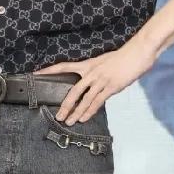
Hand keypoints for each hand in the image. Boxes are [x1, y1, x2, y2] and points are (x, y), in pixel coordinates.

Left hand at [36, 39, 157, 123]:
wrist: (138, 52)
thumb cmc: (123, 57)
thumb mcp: (104, 61)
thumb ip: (96, 71)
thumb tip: (91, 81)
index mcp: (88, 64)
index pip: (64, 66)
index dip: (49, 70)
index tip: (35, 74)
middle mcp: (91, 72)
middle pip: (73, 91)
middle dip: (65, 105)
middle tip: (58, 116)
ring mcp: (101, 80)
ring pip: (84, 99)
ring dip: (75, 112)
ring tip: (68, 122)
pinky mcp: (111, 86)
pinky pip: (97, 101)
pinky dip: (89, 111)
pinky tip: (83, 118)